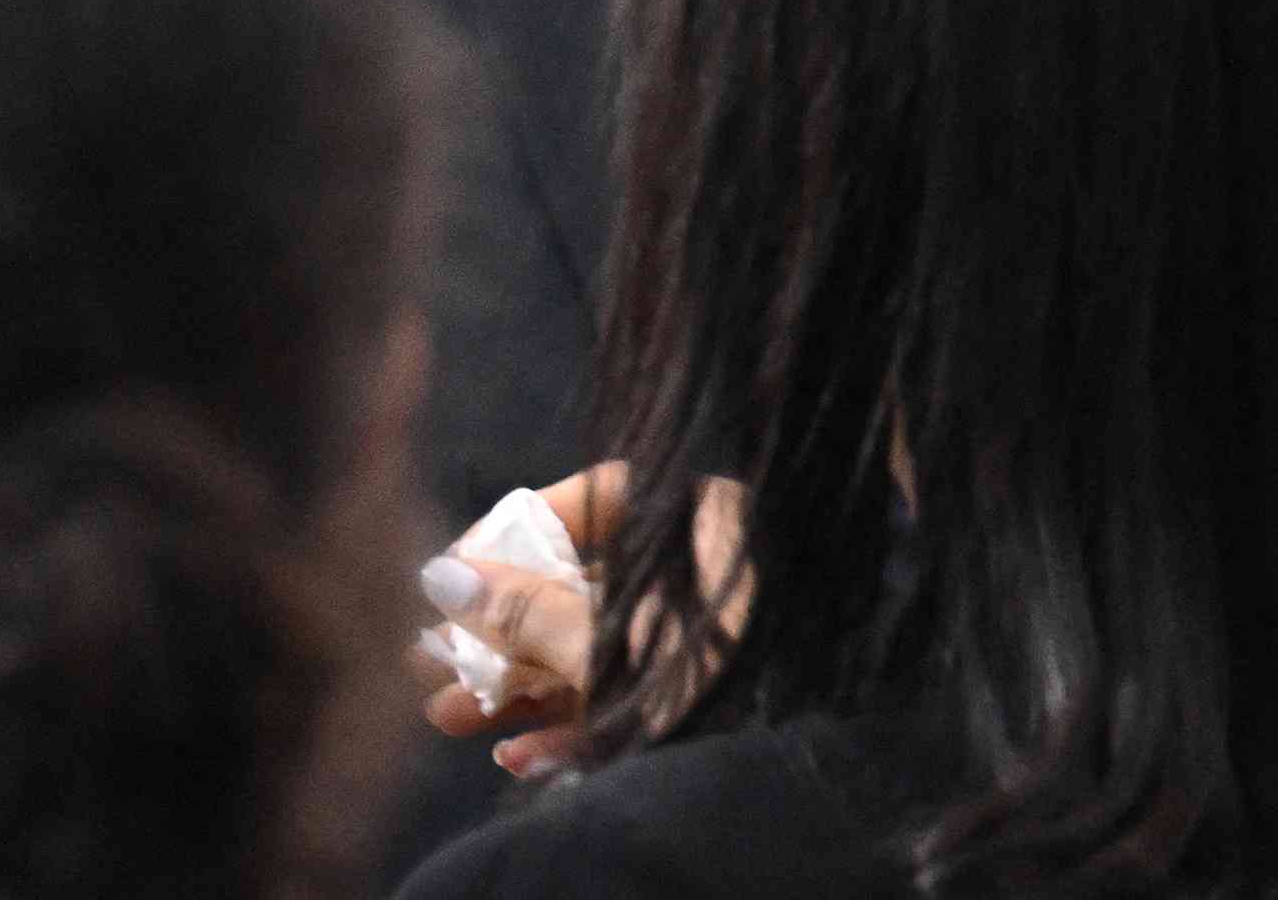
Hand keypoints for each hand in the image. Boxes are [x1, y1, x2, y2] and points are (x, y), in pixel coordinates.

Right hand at [413, 462, 748, 778]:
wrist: (849, 777)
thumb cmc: (747, 679)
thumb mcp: (618, 644)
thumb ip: (529, 612)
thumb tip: (441, 578)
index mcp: (709, 520)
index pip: (593, 501)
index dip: (508, 535)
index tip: (449, 574)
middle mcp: (718, 574)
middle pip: (584, 589)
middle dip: (499, 635)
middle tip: (428, 663)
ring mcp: (726, 643)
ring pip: (604, 656)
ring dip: (522, 690)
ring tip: (447, 716)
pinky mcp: (731, 708)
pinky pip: (643, 708)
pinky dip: (581, 730)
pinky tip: (519, 758)